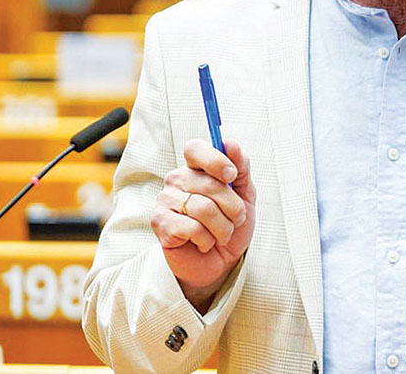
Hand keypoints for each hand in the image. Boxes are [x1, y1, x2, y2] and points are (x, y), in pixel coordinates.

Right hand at [151, 137, 255, 310]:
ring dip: (223, 228)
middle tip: (235, 220)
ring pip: (204, 208)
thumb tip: (230, 143)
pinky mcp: (160, 224)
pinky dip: (207, 240)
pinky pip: (193, 228)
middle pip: (210, 184)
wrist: (220, 261)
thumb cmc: (230, 224)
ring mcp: (165, 201)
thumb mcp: (245, 195)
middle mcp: (177, 180)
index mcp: (196, 168)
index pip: (195, 148)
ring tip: (221, 234)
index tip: (231, 176)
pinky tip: (203, 243)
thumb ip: (241, 168)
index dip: (215, 160)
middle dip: (233, 207)